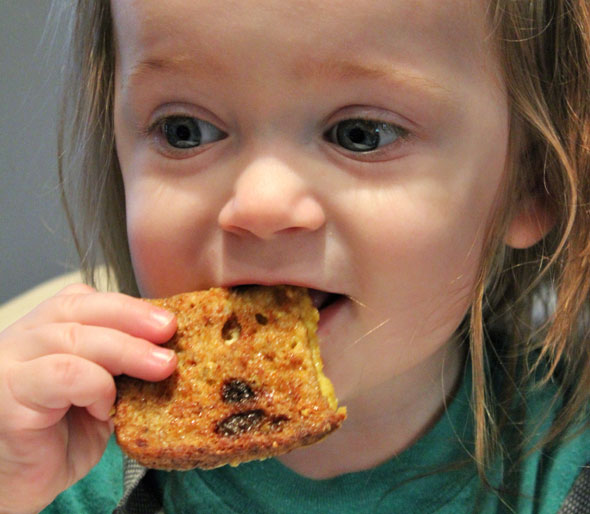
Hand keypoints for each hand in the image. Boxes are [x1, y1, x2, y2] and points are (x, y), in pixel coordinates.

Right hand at [0, 284, 176, 512]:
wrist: (18, 487)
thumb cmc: (60, 437)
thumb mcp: (100, 391)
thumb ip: (120, 365)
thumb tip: (169, 347)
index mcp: (44, 330)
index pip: (84, 299)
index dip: (129, 306)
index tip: (169, 320)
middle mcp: (22, 339)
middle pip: (78, 309)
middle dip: (132, 317)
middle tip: (170, 331)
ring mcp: (11, 364)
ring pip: (73, 337)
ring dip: (127, 350)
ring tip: (163, 365)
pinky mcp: (9, 394)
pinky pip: (64, 375)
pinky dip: (96, 386)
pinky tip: (107, 408)